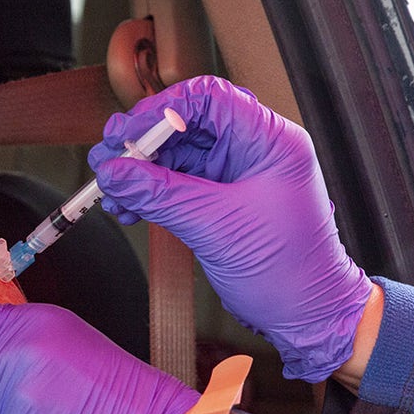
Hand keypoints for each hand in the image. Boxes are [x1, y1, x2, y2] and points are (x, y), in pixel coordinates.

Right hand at [88, 75, 371, 381]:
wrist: (305, 315)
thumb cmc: (288, 271)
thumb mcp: (216, 227)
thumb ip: (161, 195)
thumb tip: (115, 172)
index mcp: (269, 140)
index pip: (209, 98)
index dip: (161, 110)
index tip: (127, 134)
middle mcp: (252, 150)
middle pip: (186, 124)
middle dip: (142, 142)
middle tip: (109, 157)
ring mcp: (235, 174)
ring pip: (175, 155)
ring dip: (139, 172)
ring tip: (111, 189)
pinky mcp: (220, 200)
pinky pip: (175, 184)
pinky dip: (148, 194)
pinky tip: (127, 206)